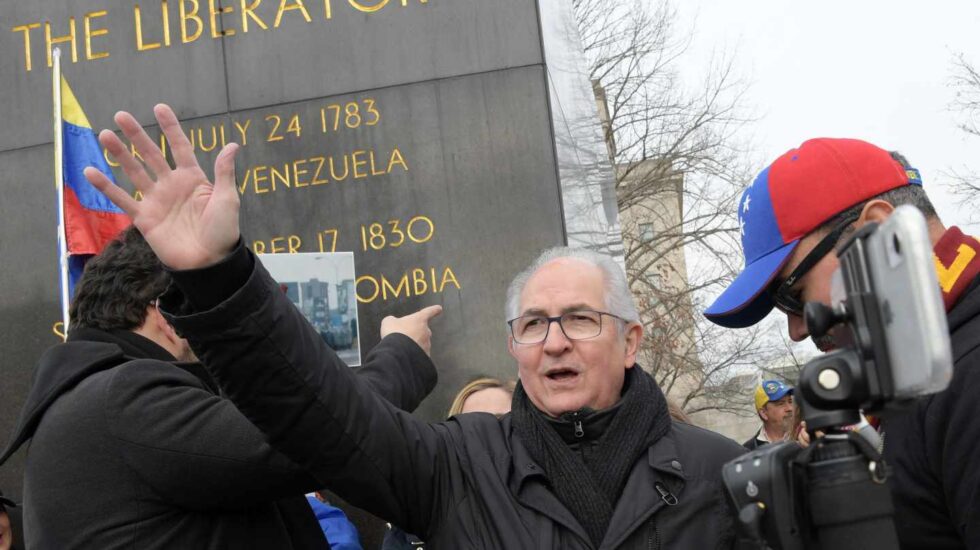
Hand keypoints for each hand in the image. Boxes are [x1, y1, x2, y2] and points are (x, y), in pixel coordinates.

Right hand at [83, 104, 240, 269]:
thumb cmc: (223, 231)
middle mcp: (172, 185)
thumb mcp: (227, 199)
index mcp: (194, 178)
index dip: (170, 128)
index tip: (159, 107)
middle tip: (121, 115)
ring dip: (119, 153)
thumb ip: (224, 173)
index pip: (180, 147)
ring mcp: (156, 200)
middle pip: (152, 154)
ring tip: (105, 135)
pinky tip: (91, 171)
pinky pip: (122, 199)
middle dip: (137, 135)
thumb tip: (231, 144)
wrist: (209, 263)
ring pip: (134, 171)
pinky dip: (106, 187)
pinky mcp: (144, 217)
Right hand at [380, 305, 442, 355]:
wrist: (397, 352)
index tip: (439, 308)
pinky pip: (420, 354)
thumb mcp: (389, 322)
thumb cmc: (393, 333)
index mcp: (420, 319)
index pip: (429, 312)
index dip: (434, 310)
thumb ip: (393, 320)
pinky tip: (404, 356)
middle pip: (423, 330)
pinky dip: (413, 355)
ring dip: (413, 344)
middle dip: (415, 333)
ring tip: (401, 347)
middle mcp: (426, 331)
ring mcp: (427, 344)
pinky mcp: (426, 356)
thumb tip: (393, 323)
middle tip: (403, 336)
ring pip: (421, 343)